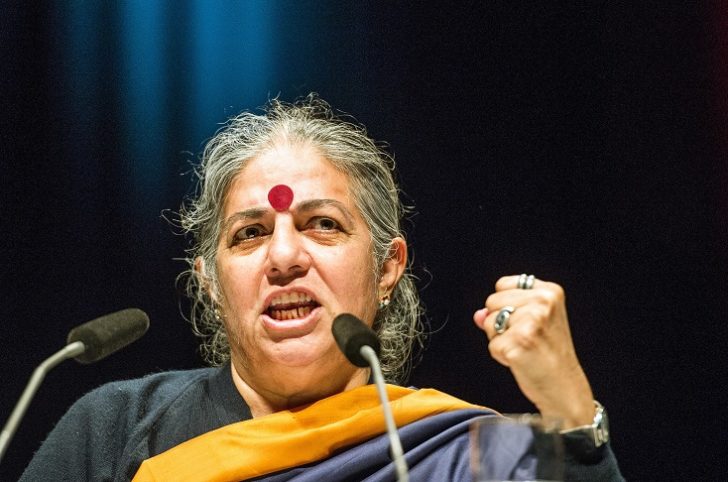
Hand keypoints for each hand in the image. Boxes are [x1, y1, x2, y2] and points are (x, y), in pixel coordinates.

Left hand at [473, 275, 594, 428]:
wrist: (564, 387)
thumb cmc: (551, 355)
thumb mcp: (534, 323)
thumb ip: (504, 311)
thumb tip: (479, 315)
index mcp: (549, 292)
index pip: (502, 284)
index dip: (505, 304)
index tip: (524, 320)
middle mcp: (542, 302)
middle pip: (492, 302)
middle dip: (500, 322)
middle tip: (525, 338)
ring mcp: (531, 321)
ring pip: (489, 322)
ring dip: (500, 339)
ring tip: (523, 348)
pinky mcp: (520, 341)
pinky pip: (492, 344)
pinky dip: (501, 356)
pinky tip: (521, 359)